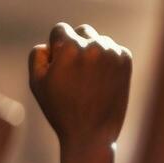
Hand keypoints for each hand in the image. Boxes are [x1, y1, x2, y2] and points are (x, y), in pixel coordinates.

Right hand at [28, 23, 131, 149]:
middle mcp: (94, 45)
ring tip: (89, 79)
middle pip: (82, 31)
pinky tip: (102, 79)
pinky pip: (113, 50)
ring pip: (99, 40)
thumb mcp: (37, 81)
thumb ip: (38, 54)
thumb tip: (51, 43)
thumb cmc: (60, 108)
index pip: (60, 29)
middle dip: (76, 45)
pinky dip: (108, 60)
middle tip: (74, 73)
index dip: (56, 48)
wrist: (92, 133)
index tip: (59, 67)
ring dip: (93, 52)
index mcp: (70, 47)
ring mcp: (113, 53)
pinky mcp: (126, 61)